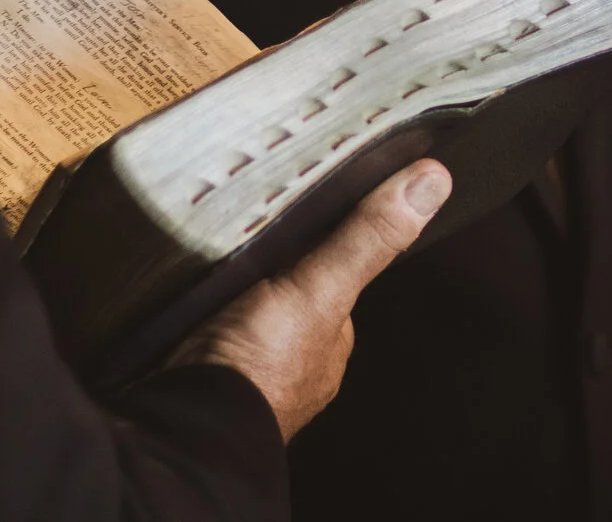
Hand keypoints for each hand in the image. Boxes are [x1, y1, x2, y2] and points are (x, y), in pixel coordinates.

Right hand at [172, 159, 450, 438]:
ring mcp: (241, 369)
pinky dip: (190, 307)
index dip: (321, 240)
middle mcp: (291, 361)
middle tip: (241, 217)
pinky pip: (196, 325)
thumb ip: (368, 239)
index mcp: (328, 342)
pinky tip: (176, 286)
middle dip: (264, 260)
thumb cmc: (261, 366)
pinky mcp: (193, 372)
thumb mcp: (321, 290)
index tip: (299, 201)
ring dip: (222, 283)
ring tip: (203, 243)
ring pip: (238, 307)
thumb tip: (435, 181)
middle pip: (284, 291)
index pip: (333, 276)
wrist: (186, 429)